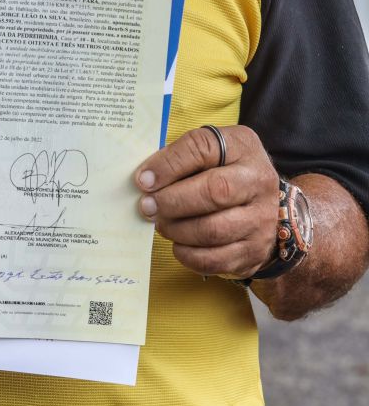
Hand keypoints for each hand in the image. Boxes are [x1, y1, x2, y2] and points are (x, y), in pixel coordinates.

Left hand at [134, 126, 278, 278]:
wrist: (261, 203)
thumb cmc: (223, 170)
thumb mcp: (209, 151)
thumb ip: (180, 158)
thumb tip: (146, 180)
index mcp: (243, 146)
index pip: (203, 148)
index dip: (169, 165)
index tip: (144, 180)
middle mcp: (258, 181)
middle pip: (214, 191)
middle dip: (172, 201)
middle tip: (148, 206)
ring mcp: (261, 218)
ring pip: (214, 230)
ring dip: (178, 230)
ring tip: (161, 224)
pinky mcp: (255, 250)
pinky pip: (217, 259)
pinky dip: (189, 255)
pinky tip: (178, 244)